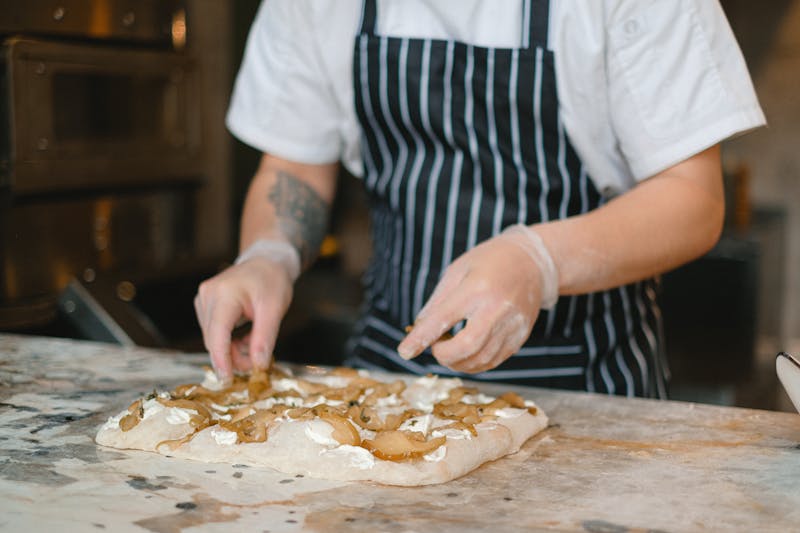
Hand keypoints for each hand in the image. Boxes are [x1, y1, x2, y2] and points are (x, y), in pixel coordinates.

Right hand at [194, 241, 299, 381]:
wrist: (265, 262)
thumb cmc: (272, 281)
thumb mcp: (275, 308)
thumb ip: (265, 337)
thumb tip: (258, 365)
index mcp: (224, 294)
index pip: (217, 333)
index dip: (221, 358)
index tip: (227, 379)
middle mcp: (207, 296)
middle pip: (214, 339)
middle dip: (233, 357)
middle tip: (258, 364)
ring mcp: (203, 300)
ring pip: (213, 339)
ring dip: (233, 350)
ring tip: (256, 343)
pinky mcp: (204, 305)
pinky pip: (214, 333)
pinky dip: (230, 341)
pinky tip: (246, 337)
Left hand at [397, 225, 557, 372]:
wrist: (533, 262)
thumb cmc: (490, 262)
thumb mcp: (458, 270)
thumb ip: (437, 301)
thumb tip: (418, 329)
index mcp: (477, 288)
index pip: (443, 320)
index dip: (420, 339)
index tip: (404, 351)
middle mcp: (497, 309)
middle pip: (467, 347)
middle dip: (443, 355)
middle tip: (435, 348)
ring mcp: (512, 325)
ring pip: (480, 360)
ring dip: (457, 363)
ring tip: (449, 349)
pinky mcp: (520, 337)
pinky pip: (494, 361)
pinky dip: (474, 363)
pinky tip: (465, 354)